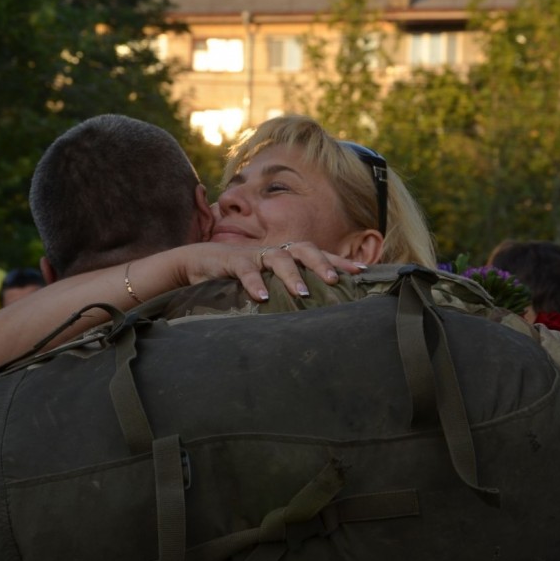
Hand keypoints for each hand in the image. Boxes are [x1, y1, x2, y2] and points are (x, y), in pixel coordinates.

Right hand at [179, 241, 363, 302]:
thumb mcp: (265, 284)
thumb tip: (313, 311)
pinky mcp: (232, 261)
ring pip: (279, 258)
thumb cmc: (237, 276)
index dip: (339, 261)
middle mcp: (274, 253)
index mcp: (285, 257)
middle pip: (304, 249)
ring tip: (302, 293)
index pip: (318, 255)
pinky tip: (261, 297)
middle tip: (335, 280)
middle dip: (322, 263)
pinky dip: (254, 283)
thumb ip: (285, 291)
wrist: (198, 263)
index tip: (362, 271)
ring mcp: (254, 255)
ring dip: (292, 275)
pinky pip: (246, 271)